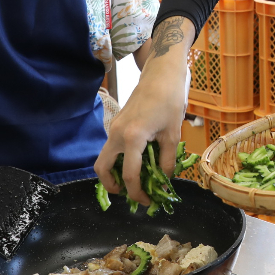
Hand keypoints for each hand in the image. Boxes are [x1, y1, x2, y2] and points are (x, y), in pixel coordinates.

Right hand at [94, 17, 191, 204]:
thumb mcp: (173, 133)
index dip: (137, 193)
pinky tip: (139, 161)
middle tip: (130, 193)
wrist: (161, 73)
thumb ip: (167, 160)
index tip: (147, 201)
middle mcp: (116, 134)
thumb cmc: (170, 100)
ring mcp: (114, 128)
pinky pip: (112, 147)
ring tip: (135, 179)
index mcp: (132, 138)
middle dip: (113, 185)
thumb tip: (164, 181)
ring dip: (116, 172)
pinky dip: (120, 159)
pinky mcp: (116, 123)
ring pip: (105, 157)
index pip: (129, 175)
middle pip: (102, 169)